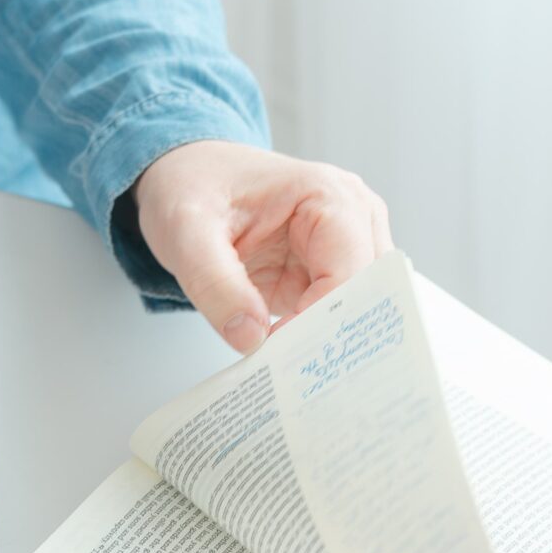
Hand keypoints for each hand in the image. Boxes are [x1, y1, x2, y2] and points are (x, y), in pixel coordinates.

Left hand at [132, 141, 392, 353]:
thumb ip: (215, 284)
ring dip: (326, 343)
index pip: (350, 274)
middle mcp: (353, 218)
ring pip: (357, 311)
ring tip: (289, 372)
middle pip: (366, 295)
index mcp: (329, 196)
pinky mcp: (328, 271)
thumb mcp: (186, 231)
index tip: (278, 355)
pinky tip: (289, 360)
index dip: (320, 321)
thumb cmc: (191, 187)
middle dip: (332, 337)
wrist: (185, 173)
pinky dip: (314, 340)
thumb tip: (251, 340)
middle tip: (291, 378)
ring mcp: (346, 246)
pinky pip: (335, 315)